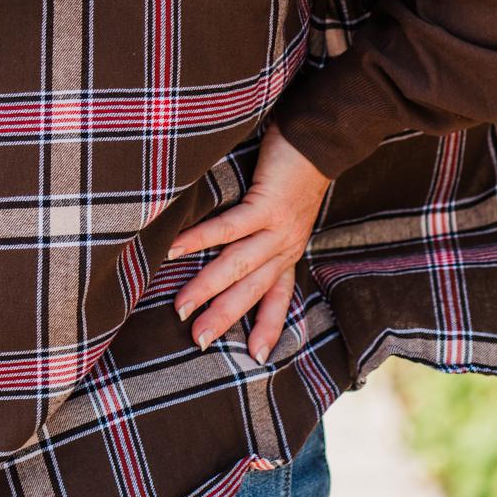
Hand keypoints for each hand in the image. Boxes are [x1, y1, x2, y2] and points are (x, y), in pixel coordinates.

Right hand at [166, 124, 329, 364]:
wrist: (320, 139)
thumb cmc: (293, 169)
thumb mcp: (282, 210)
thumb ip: (260, 230)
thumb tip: (227, 247)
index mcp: (288, 250)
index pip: (278, 296)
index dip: (267, 326)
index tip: (256, 357)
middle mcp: (285, 246)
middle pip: (252, 290)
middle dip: (224, 317)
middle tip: (198, 341)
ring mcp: (278, 228)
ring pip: (238, 266)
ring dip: (209, 289)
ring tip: (182, 307)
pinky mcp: (268, 205)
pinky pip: (229, 228)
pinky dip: (200, 239)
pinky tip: (176, 249)